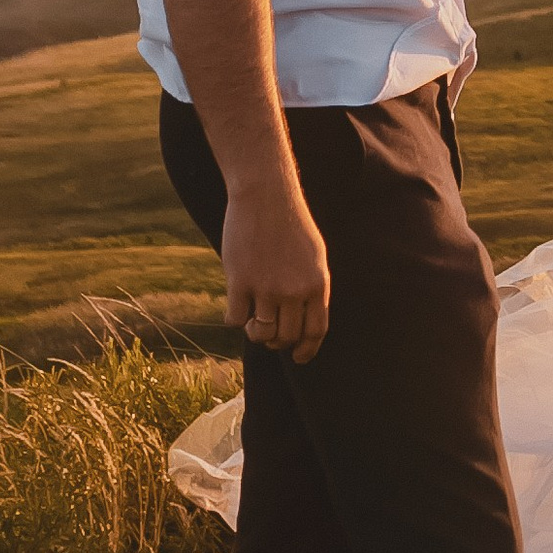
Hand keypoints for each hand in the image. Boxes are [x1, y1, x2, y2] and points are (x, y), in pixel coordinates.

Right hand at [221, 176, 329, 363]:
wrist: (266, 195)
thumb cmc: (291, 223)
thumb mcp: (314, 255)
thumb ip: (312, 287)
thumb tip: (305, 320)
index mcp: (317, 284)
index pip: (316, 331)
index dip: (306, 350)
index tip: (298, 357)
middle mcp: (294, 291)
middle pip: (286, 337)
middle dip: (278, 343)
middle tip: (270, 335)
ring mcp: (266, 288)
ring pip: (261, 333)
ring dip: (256, 333)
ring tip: (254, 322)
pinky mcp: (240, 281)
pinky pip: (236, 319)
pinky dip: (235, 319)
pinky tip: (236, 308)